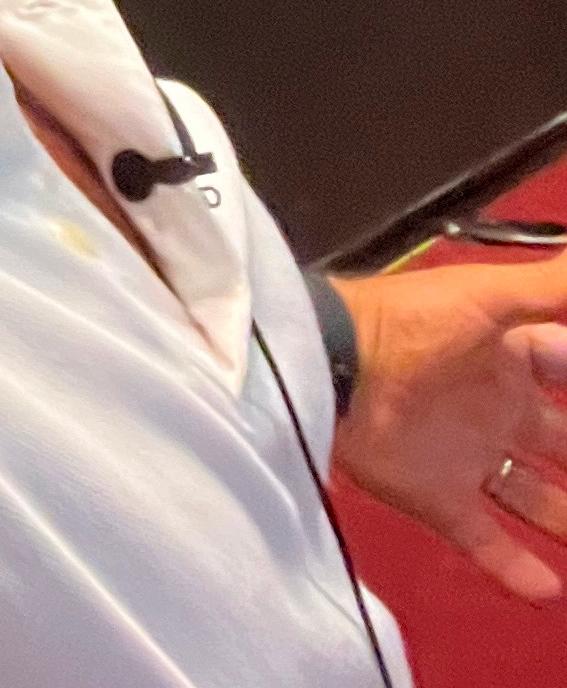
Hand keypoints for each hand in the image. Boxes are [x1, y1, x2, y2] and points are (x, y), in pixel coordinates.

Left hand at [334, 262, 566, 600]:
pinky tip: (549, 592)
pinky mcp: (440, 499)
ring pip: (533, 497)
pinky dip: (516, 568)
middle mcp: (494, 408)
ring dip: (565, 518)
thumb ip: (552, 285)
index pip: (565, 369)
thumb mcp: (487, 297)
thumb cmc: (414, 324)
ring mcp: (468, 457)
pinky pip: (486, 541)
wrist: (334, 368)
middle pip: (560, 441)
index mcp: (507, 357)